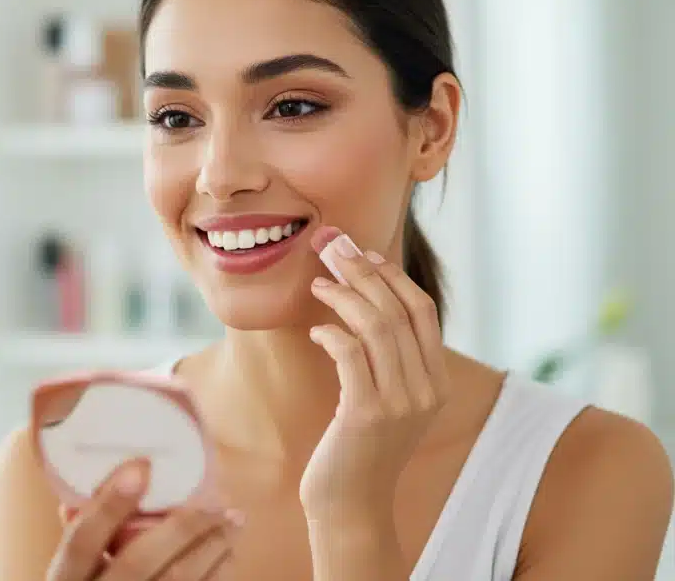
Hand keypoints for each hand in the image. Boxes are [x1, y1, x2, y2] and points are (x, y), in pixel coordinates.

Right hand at [48, 461, 236, 580]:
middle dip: (181, 527)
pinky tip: (228, 557)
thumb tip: (107, 482)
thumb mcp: (67, 571)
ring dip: (211, 549)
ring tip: (233, 520)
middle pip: (138, 562)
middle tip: (215, 499)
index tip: (142, 467)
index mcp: (65, 580)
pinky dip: (216, 577)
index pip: (82, 540)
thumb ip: (82, 535)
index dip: (110, 505)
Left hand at [300, 227, 449, 516]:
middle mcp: (426, 389)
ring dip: (344, 295)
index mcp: (437, 381)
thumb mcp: (385, 399)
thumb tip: (366, 300)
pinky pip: (351, 354)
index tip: (362, 251)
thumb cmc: (357, 447)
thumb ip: (388, 359)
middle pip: (399, 310)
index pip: (423, 310)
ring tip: (317, 282)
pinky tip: (315, 330)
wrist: (349, 504)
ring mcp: (400, 403)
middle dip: (364, 271)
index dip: (393, 274)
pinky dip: (332, 333)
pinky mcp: (366, 415)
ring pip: (377, 327)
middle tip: (330, 247)